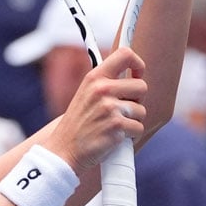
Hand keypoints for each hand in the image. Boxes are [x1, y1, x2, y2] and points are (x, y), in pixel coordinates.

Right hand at [44, 47, 146, 172]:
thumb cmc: (78, 124)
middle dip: (137, 101)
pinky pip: (138, 128)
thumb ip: (106, 83)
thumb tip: (134, 75)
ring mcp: (109, 108)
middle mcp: (102, 89)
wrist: (63, 150)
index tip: (137, 74)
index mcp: (94, 77)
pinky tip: (115, 137)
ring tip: (115, 126)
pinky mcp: (116, 126)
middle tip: (122, 111)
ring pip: (141, 110)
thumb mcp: (86, 95)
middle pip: (141, 86)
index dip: (138, 64)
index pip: (125, 54)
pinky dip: (130, 136)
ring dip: (133, 121)